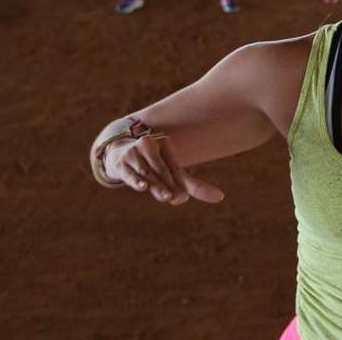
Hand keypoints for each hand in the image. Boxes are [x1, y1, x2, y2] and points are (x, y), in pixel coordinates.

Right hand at [104, 134, 224, 205]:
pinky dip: (137, 181)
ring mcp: (133, 153)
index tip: (183, 197)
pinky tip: (143, 186)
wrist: (121, 156)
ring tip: (166, 196)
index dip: (178, 182)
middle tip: (176, 198)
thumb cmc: (154, 167)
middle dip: (169, 186)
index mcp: (164, 143)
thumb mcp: (173, 175)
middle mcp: (148, 144)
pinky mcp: (121, 163)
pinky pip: (131, 175)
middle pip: (162, 170)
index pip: (174, 166)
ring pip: (148, 174)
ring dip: (156, 187)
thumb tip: (220, 197)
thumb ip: (194, 186)